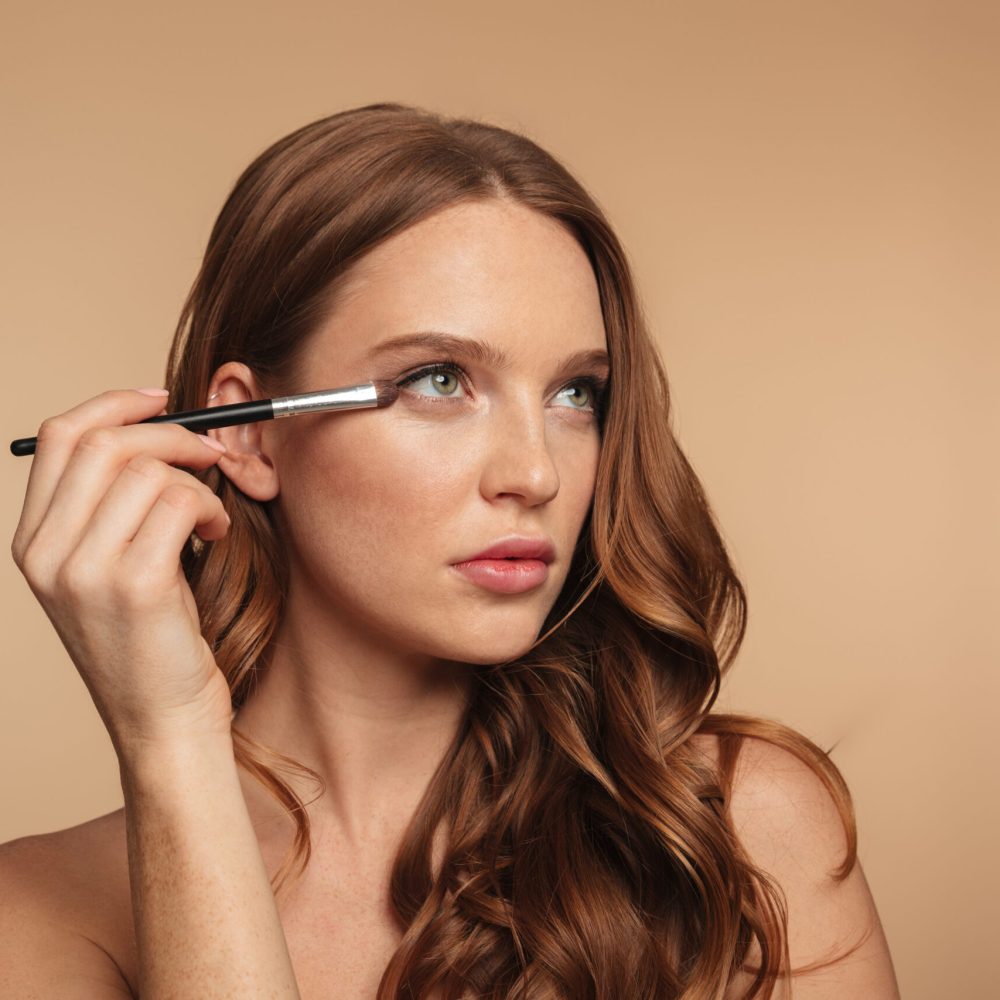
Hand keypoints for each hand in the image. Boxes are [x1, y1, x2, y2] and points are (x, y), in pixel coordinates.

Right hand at [10, 388, 235, 757]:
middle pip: (102, 442)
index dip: (114, 405)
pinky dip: (212, 507)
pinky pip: (181, 502)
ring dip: (198, 480)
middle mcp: (45, 553)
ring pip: (148, 470)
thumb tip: (160, 432)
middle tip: (209, 454)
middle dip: (170, 434)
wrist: (163, 722)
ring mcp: (83, 570)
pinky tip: (216, 536)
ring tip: (211, 516)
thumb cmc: (153, 642)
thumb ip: (115, 506)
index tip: (163, 400)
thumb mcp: (112, 569)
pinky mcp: (133, 585)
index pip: (58, 437)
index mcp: (33, 542)